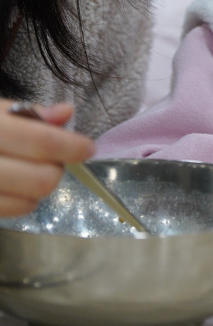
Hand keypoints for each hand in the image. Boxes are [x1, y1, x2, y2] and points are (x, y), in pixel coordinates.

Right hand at [0, 100, 93, 216]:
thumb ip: (28, 113)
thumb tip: (66, 113)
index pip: (39, 140)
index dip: (71, 146)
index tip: (87, 148)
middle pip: (41, 178)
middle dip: (56, 168)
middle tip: (53, 158)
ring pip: (29, 200)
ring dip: (42, 186)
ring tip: (33, 170)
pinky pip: (11, 212)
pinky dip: (24, 201)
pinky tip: (18, 187)